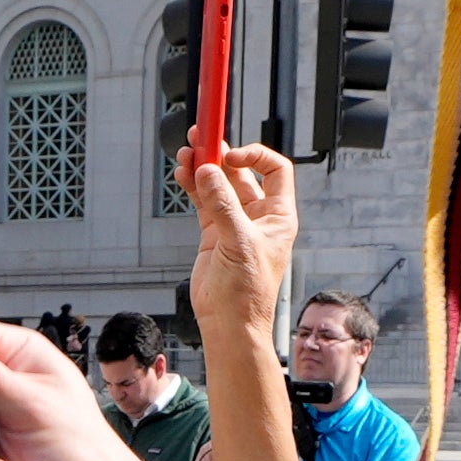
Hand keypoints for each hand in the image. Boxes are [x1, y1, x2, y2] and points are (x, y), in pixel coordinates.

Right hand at [185, 139, 300, 349]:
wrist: (229, 324)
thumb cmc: (247, 293)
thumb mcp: (239, 243)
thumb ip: (223, 206)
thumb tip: (208, 172)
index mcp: (277, 216)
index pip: (274, 170)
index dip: (254, 156)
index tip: (230, 154)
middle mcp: (257, 216)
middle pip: (241, 172)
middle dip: (221, 153)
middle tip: (202, 137)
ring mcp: (233, 223)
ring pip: (218, 184)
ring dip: (203, 167)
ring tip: (186, 152)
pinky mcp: (213, 233)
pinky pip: (203, 201)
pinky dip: (193, 186)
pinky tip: (182, 174)